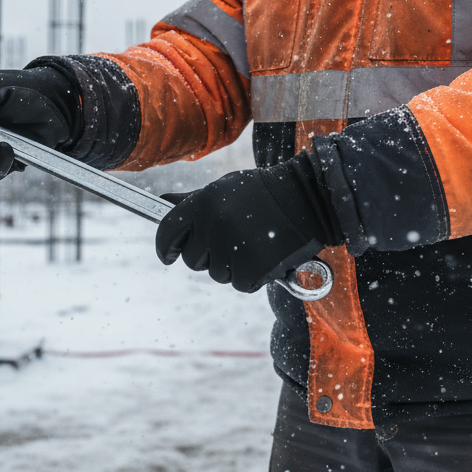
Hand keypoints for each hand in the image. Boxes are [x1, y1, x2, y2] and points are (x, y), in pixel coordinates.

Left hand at [154, 154, 339, 292]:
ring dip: (233, 266)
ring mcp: (231, 249)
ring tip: (256, 243)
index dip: (165, 246)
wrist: (308, 198)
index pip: (167, 231)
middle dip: (206, 256)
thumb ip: (194, 200)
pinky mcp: (251, 270)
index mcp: (202, 203)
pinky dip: (253, 277)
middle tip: (232, 242)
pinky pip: (241, 283)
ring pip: (217, 274)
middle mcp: (213, 226)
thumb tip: (163, 200)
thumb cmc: (264, 192)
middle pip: (192, 259)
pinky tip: (267, 256)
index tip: (169, 255)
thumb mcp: (225, 188)